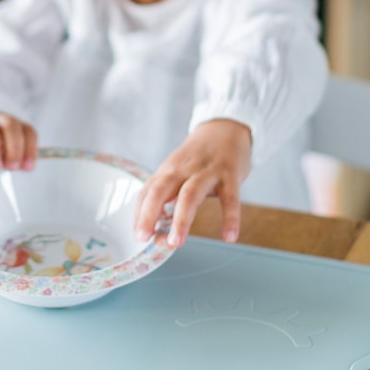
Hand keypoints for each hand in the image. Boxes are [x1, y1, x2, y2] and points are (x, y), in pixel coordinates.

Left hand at [134, 120, 252, 247]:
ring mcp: (207, 170)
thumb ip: (170, 197)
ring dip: (181, 219)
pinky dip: (230, 218)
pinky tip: (229, 237)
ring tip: (176, 243)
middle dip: (150, 214)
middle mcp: (184, 169)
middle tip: (146, 239)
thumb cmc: (200, 157)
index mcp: (169, 170)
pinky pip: (230, 198)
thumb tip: (160, 232)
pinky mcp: (230, 173)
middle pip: (161, 189)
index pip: (148, 191)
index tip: (139, 236)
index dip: (140, 214)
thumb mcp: (180, 170)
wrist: (227, 127)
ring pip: (190, 194)